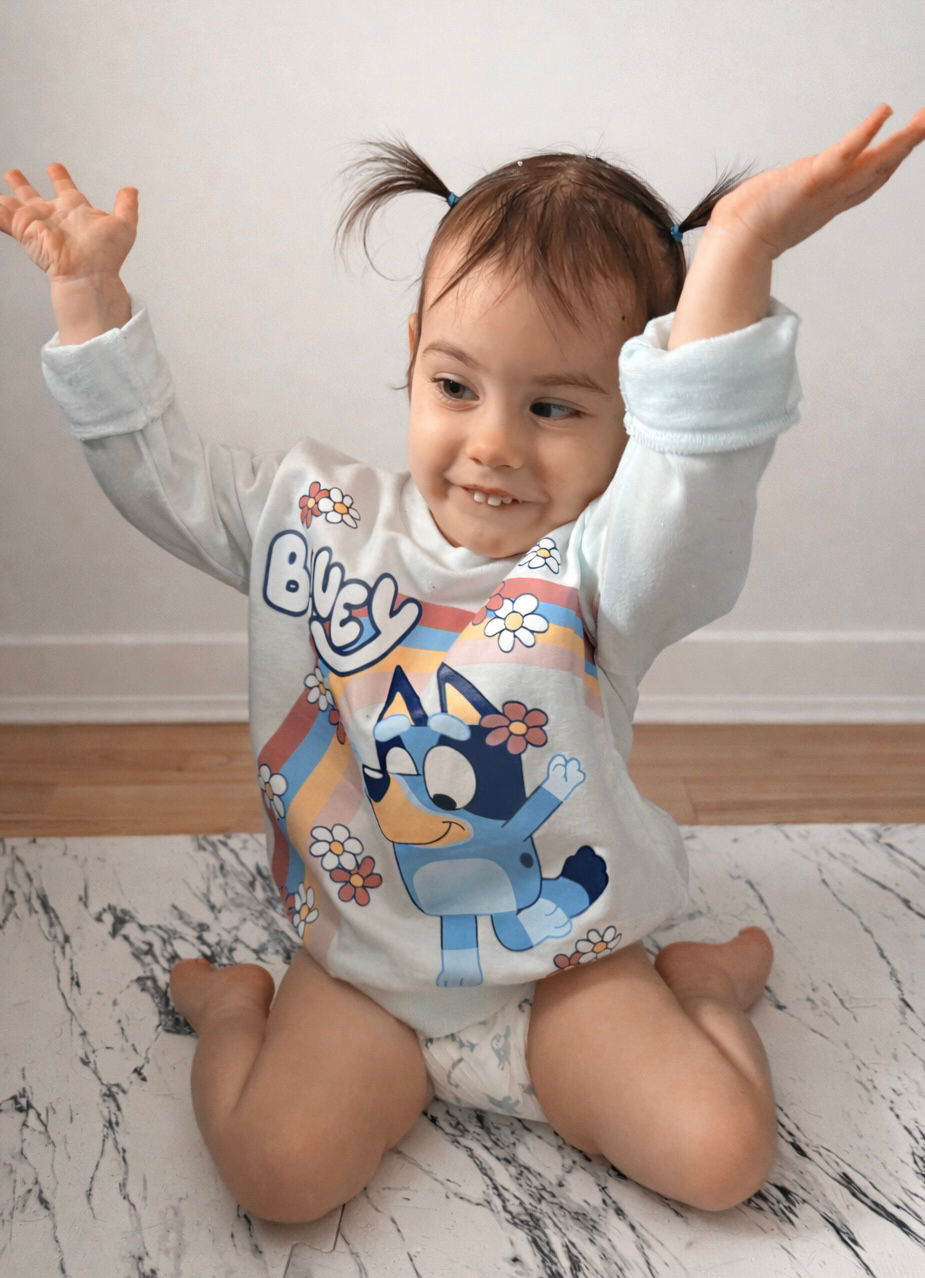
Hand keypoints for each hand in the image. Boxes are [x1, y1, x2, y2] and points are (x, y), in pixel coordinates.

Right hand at [0, 163, 137, 281]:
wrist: (88, 273)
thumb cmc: (106, 255)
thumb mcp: (124, 225)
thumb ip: (127, 206)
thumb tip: (132, 190)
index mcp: (75, 209)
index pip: (64, 187)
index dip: (59, 176)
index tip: (54, 167)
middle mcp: (54, 215)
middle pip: (33, 196)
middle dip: (23, 185)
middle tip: (13, 174)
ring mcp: (38, 224)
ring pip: (15, 206)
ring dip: (5, 199)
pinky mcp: (24, 231)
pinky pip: (3, 218)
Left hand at [709, 104, 924, 259]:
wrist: (735, 244)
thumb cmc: (745, 229)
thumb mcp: (774, 214)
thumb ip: (781, 205)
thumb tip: (768, 201)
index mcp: (826, 204)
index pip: (865, 183)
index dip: (888, 164)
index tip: (904, 147)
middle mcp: (833, 197)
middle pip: (880, 170)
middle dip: (906, 147)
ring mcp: (826, 189)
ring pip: (874, 162)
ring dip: (903, 140)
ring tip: (924, 118)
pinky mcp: (813, 179)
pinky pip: (845, 152)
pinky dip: (866, 132)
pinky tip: (884, 111)